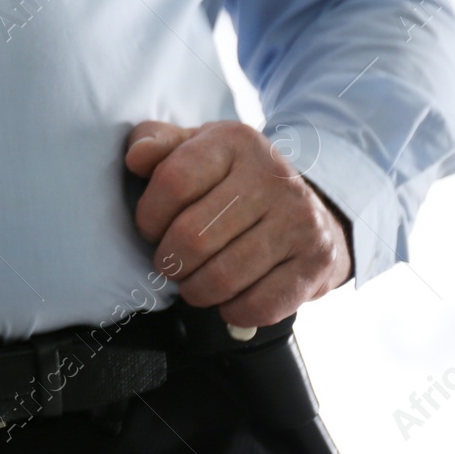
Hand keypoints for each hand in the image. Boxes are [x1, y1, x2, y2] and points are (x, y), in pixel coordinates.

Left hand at [125, 119, 353, 327]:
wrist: (309, 207)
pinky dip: (234, 311)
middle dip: (169, 260)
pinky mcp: (317, 260)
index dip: (150, 215)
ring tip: (193, 283)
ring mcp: (300, 219)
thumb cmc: (232, 179)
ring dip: (196, 290)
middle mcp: (273, 176)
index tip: (150, 228)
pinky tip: (228, 300)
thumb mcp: (193, 148)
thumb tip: (137, 157)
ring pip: (224, 276)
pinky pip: (261, 303)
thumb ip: (155, 142)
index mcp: (234, 142)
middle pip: (194, 235)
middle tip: (170, 263)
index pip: (174, 182)